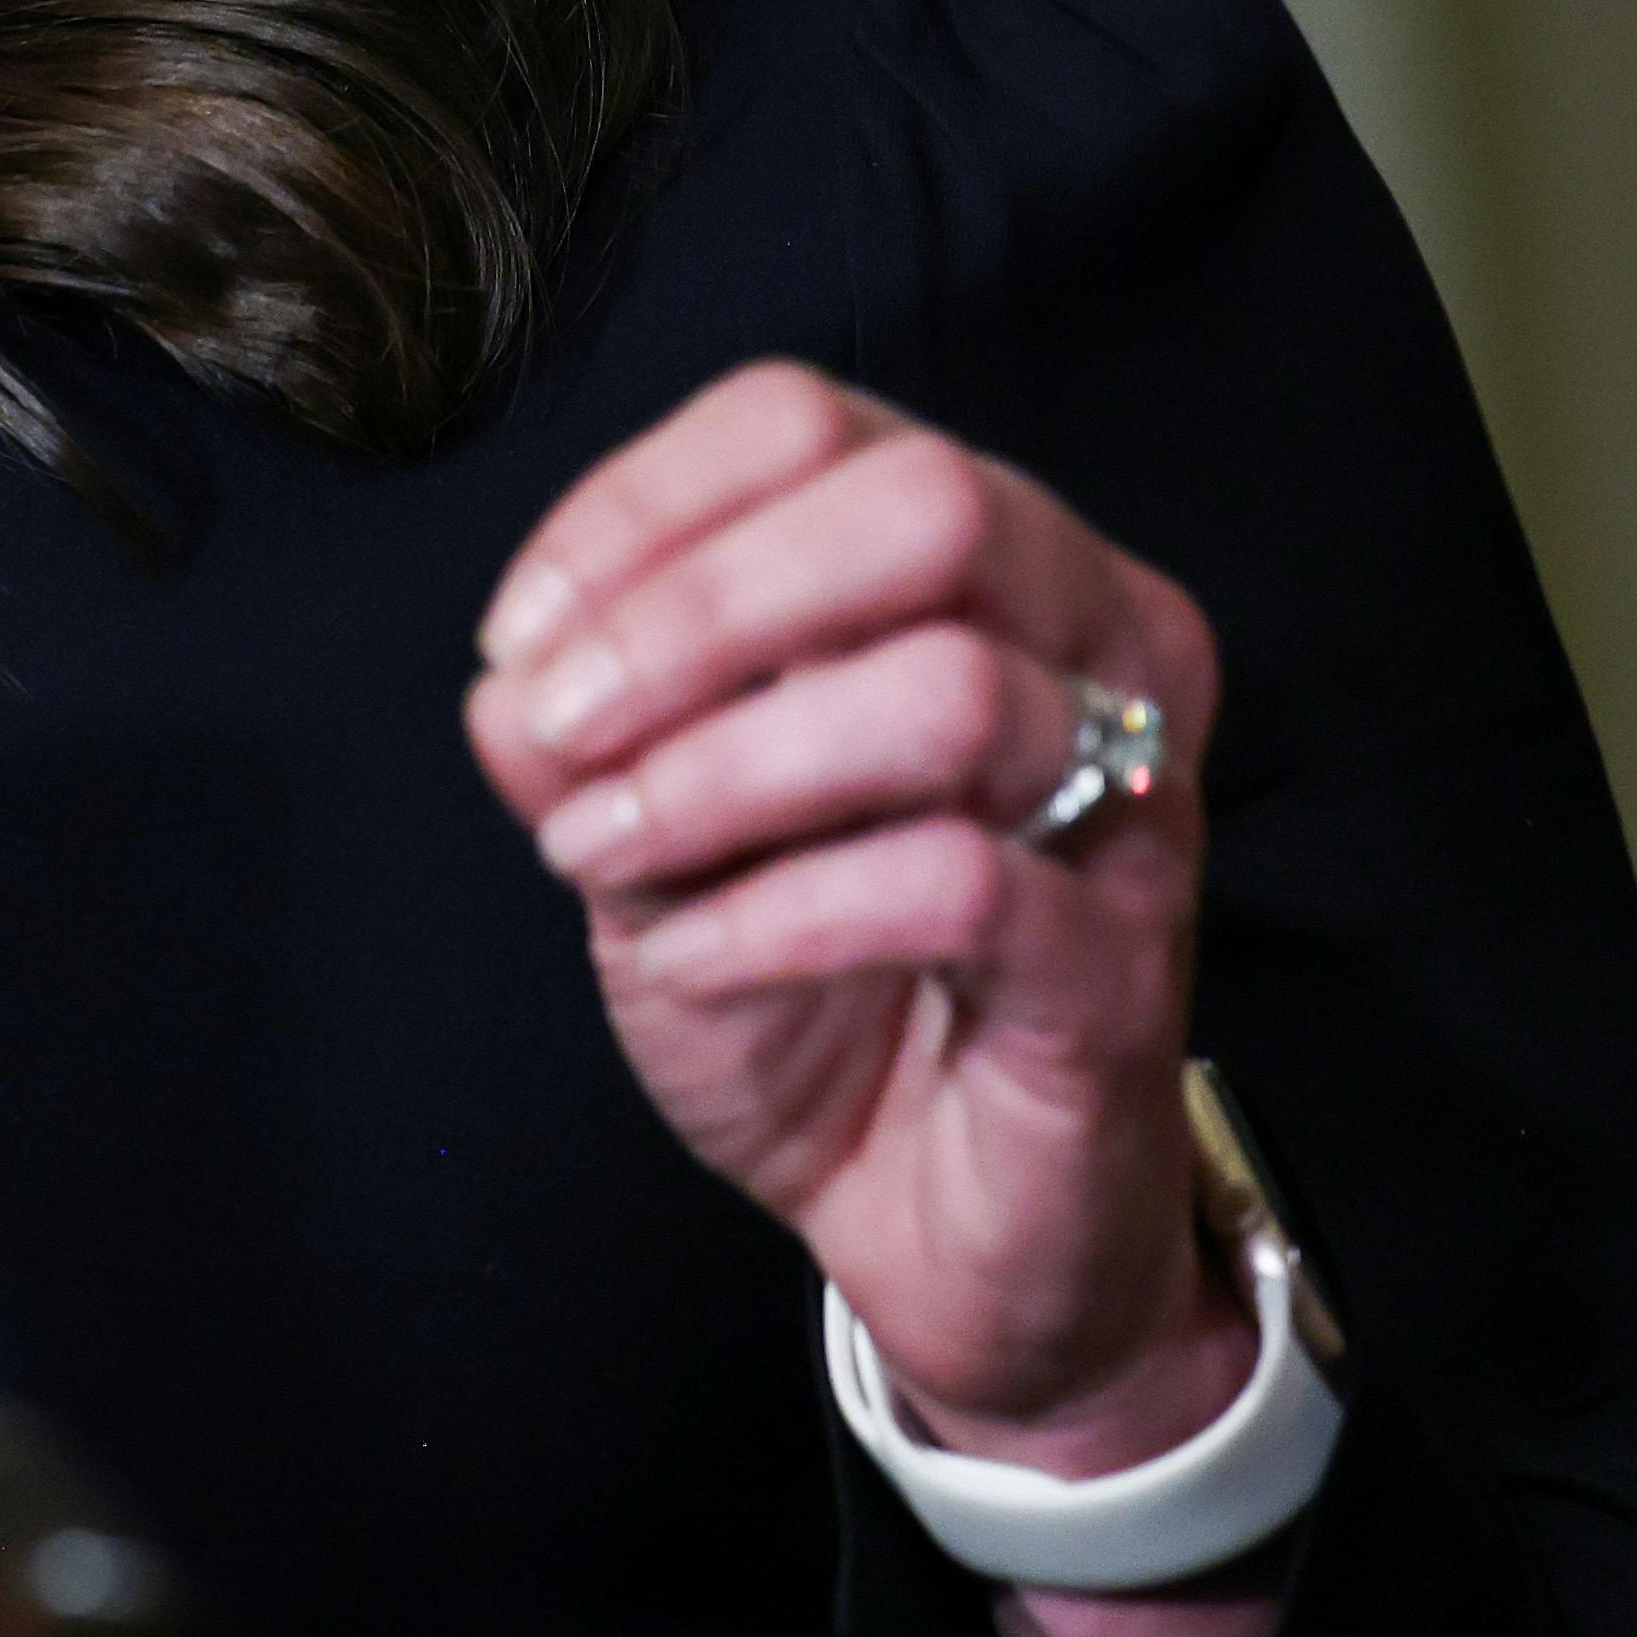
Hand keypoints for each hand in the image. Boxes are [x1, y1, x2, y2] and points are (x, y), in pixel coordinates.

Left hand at [465, 362, 1246, 1468]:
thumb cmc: (813, 983)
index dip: (637, 510)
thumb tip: (511, 677)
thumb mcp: (652, 839)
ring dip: (723, 772)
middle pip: (923, 504)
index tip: (520, 640)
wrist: (925, 1213)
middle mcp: (1083, 639)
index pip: (803, 422)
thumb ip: (579, 737)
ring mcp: (1124, 796)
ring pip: (945, 690)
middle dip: (701, 610)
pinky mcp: (1118, 959)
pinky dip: (779, 913)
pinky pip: (956, 882)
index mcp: (970, 558)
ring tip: (605, 857)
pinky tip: (688, 959)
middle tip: (566, 730)